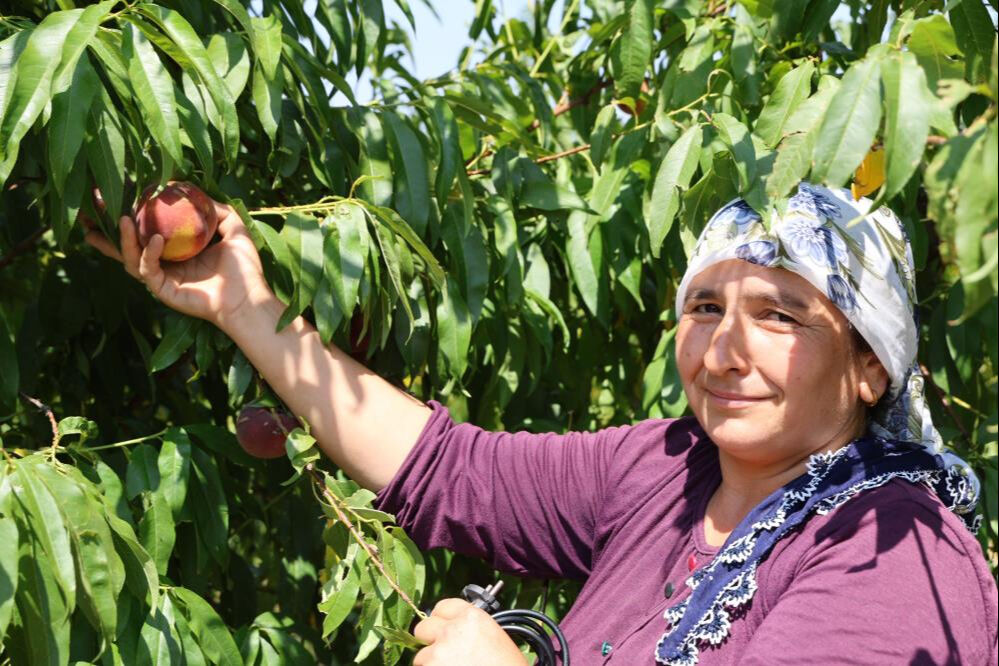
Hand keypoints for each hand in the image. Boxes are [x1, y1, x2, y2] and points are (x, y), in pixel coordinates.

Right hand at [85, 199, 272, 331]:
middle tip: (90, 211)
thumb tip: (197, 192)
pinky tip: (156, 240)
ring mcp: (161, 278)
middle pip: (127, 245)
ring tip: (123, 219)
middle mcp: (164, 263)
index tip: (118, 195)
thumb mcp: (234, 229)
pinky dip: (148, 254)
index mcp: (176, 250)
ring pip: (130, 257)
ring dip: (124, 239)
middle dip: (105, 230)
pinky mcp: (162, 290)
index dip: (131, 214)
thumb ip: (217, 210)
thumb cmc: (245, 269)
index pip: (146, 229)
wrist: (249, 299)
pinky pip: (147, 270)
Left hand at [413, 599, 526, 665]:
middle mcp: (453, 630)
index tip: (442, 627)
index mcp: (472, 617)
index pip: (442, 607)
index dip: (441, 619)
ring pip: (422, 656)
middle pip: (424, 627)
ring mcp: (440, 652)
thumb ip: (471, 628)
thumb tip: (453, 629)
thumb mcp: (495, 637)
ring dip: (432, 663)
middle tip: (442, 651)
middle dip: (430, 640)